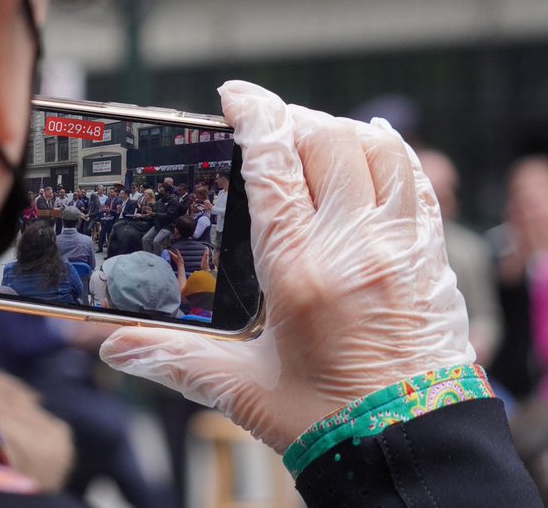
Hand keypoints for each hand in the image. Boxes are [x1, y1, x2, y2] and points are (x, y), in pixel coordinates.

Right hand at [100, 81, 470, 452]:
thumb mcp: (241, 389)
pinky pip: (417, 181)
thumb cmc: (329, 422)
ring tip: (314, 137)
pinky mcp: (432, 257)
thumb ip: (173, 358)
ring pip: (379, 148)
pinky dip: (391, 154)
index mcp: (300, 271)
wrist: (410, 452)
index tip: (234, 95)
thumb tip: (114, 347)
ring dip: (343, 130)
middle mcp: (355, 246)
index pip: (274, 163)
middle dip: (292, 119)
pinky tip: (373, 152)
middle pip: (328, 140)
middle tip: (267, 127)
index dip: (253, 114)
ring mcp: (401, 247)